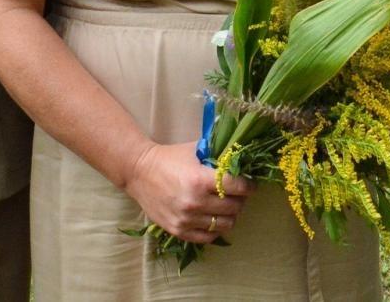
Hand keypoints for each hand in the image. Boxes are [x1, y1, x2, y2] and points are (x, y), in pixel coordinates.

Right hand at [122, 141, 251, 243]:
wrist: (139, 172)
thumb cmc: (170, 158)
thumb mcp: (196, 151)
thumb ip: (217, 157)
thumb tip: (241, 161)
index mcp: (200, 180)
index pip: (238, 187)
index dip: (249, 186)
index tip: (250, 184)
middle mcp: (195, 203)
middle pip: (234, 207)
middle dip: (240, 200)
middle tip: (237, 194)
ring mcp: (186, 219)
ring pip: (224, 225)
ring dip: (230, 215)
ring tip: (226, 207)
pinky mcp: (178, 230)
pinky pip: (208, 237)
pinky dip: (215, 229)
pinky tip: (214, 218)